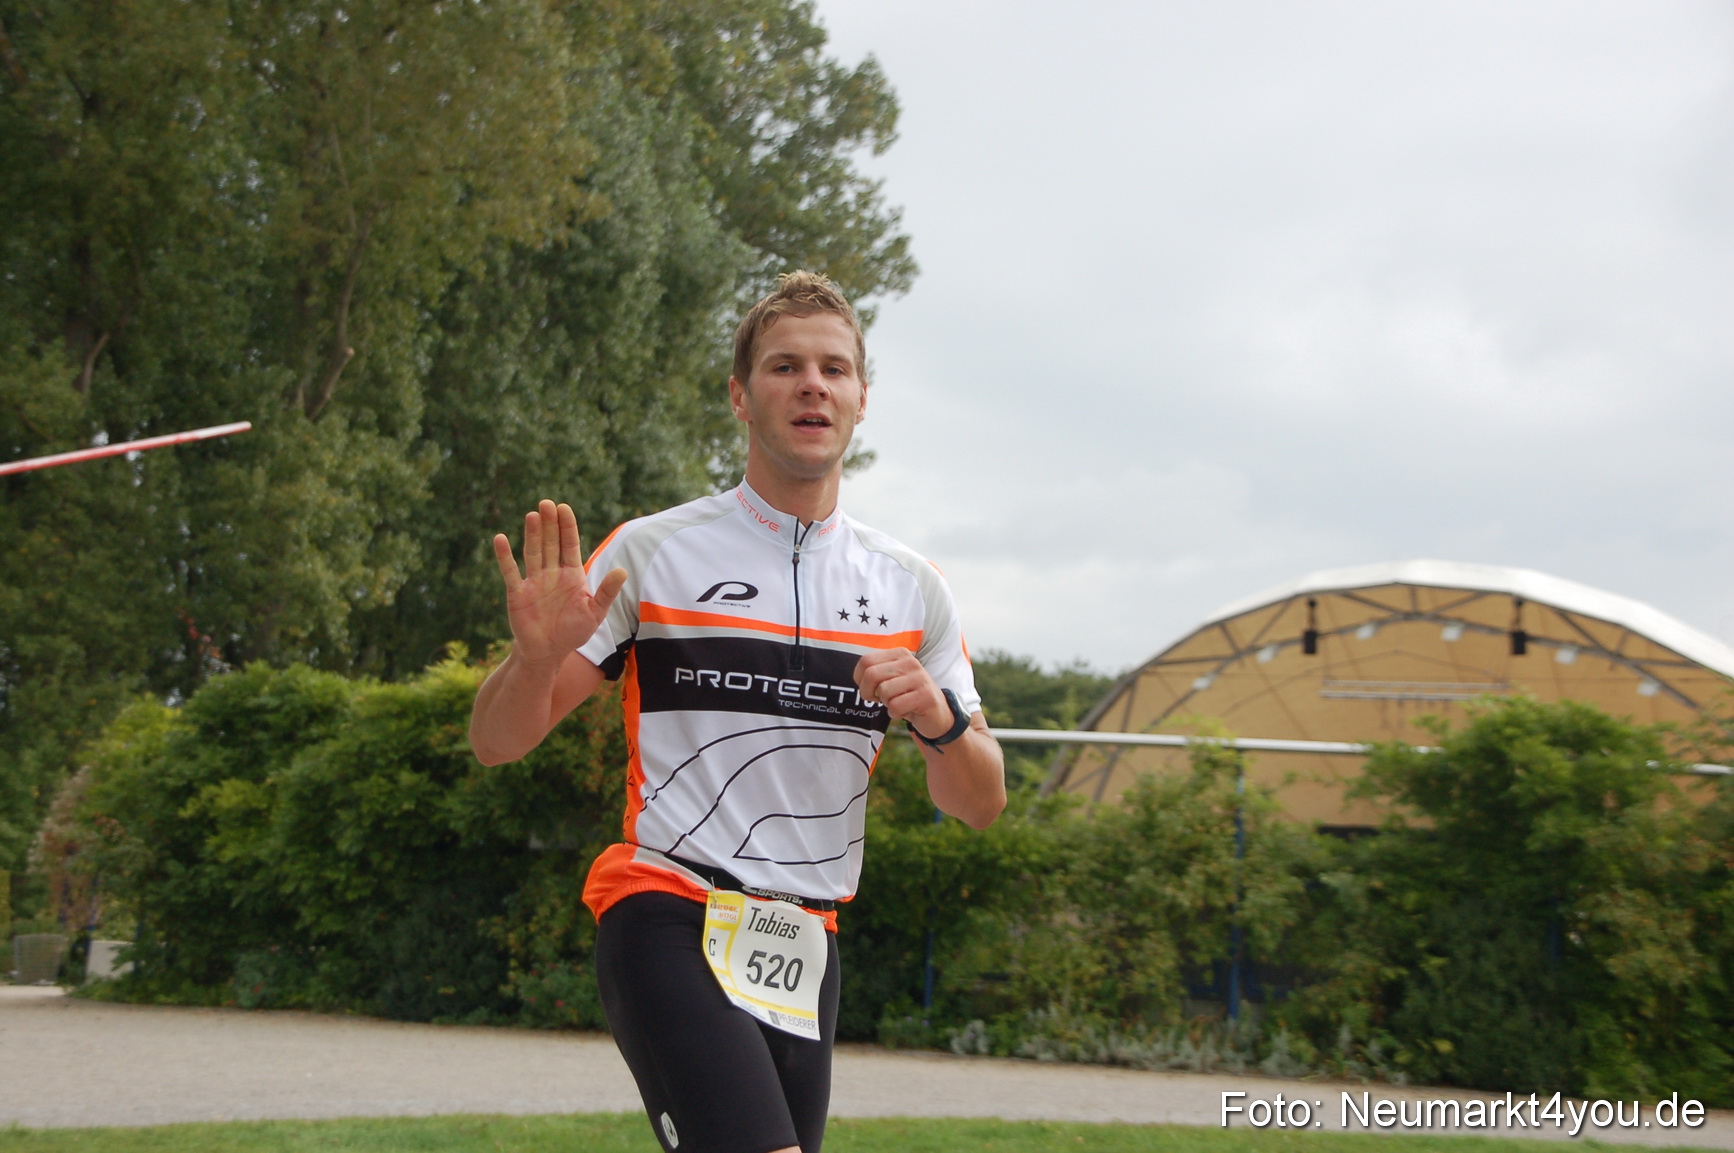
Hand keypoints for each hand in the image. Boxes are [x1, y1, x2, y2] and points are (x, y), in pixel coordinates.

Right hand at [493, 500, 626, 669]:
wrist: (548, 653)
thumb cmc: (573, 632)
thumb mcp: (595, 613)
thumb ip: (607, 592)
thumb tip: (622, 571)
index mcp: (571, 575)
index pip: (569, 544)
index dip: (566, 526)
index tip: (563, 507)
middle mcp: (551, 574)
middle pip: (550, 543)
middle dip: (549, 524)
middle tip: (546, 503)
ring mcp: (533, 582)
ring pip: (533, 553)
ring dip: (532, 535)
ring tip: (532, 515)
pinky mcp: (517, 594)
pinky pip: (510, 572)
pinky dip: (505, 557)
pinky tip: (500, 539)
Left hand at [853, 648, 951, 738]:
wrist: (936, 713)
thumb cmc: (907, 696)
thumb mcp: (891, 679)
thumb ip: (874, 673)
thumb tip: (859, 678)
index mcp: (899, 654)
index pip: (866, 661)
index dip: (860, 680)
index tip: (871, 689)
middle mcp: (910, 662)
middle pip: (871, 675)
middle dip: (869, 693)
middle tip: (879, 699)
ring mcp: (920, 678)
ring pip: (884, 691)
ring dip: (886, 703)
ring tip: (898, 703)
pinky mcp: (925, 696)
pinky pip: (895, 706)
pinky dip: (895, 713)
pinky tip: (906, 710)